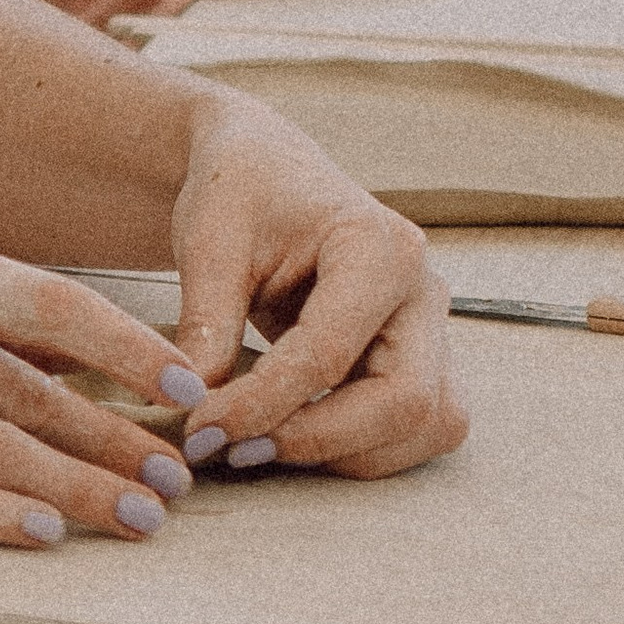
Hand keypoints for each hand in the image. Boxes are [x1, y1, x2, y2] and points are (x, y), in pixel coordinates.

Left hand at [166, 93, 466, 480]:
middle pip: (405, 401)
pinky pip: (417, 429)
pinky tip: (296, 433)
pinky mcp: (421, 358)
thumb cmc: (242, 191)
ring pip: (425, 425)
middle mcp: (421, 288)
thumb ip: (206, 325)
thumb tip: (192, 409)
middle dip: (320, 440)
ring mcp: (430, 327)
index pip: (328, 353)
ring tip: (262, 444)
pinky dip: (363, 447)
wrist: (265, 170)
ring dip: (347, 453)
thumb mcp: (210, 242)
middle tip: (238, 449)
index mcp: (378, 245)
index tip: (203, 428)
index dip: (264, 404)